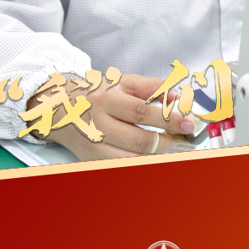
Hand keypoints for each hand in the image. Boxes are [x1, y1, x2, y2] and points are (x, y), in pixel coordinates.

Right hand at [27, 74, 196, 160]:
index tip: (188, 122)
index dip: (168, 119)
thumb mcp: (121, 81)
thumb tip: (176, 94)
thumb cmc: (95, 93)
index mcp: (107, 100)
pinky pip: (121, 167)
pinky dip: (140, 164)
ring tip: (175, 149)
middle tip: (186, 139)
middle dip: (169, 142)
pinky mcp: (92, 161)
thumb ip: (150, 86)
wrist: (60, 108)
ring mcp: (95, 146)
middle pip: (140, 141)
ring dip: (158, 157)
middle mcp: (99, 125)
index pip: (142, 112)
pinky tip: (154, 158)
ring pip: (132, 160)